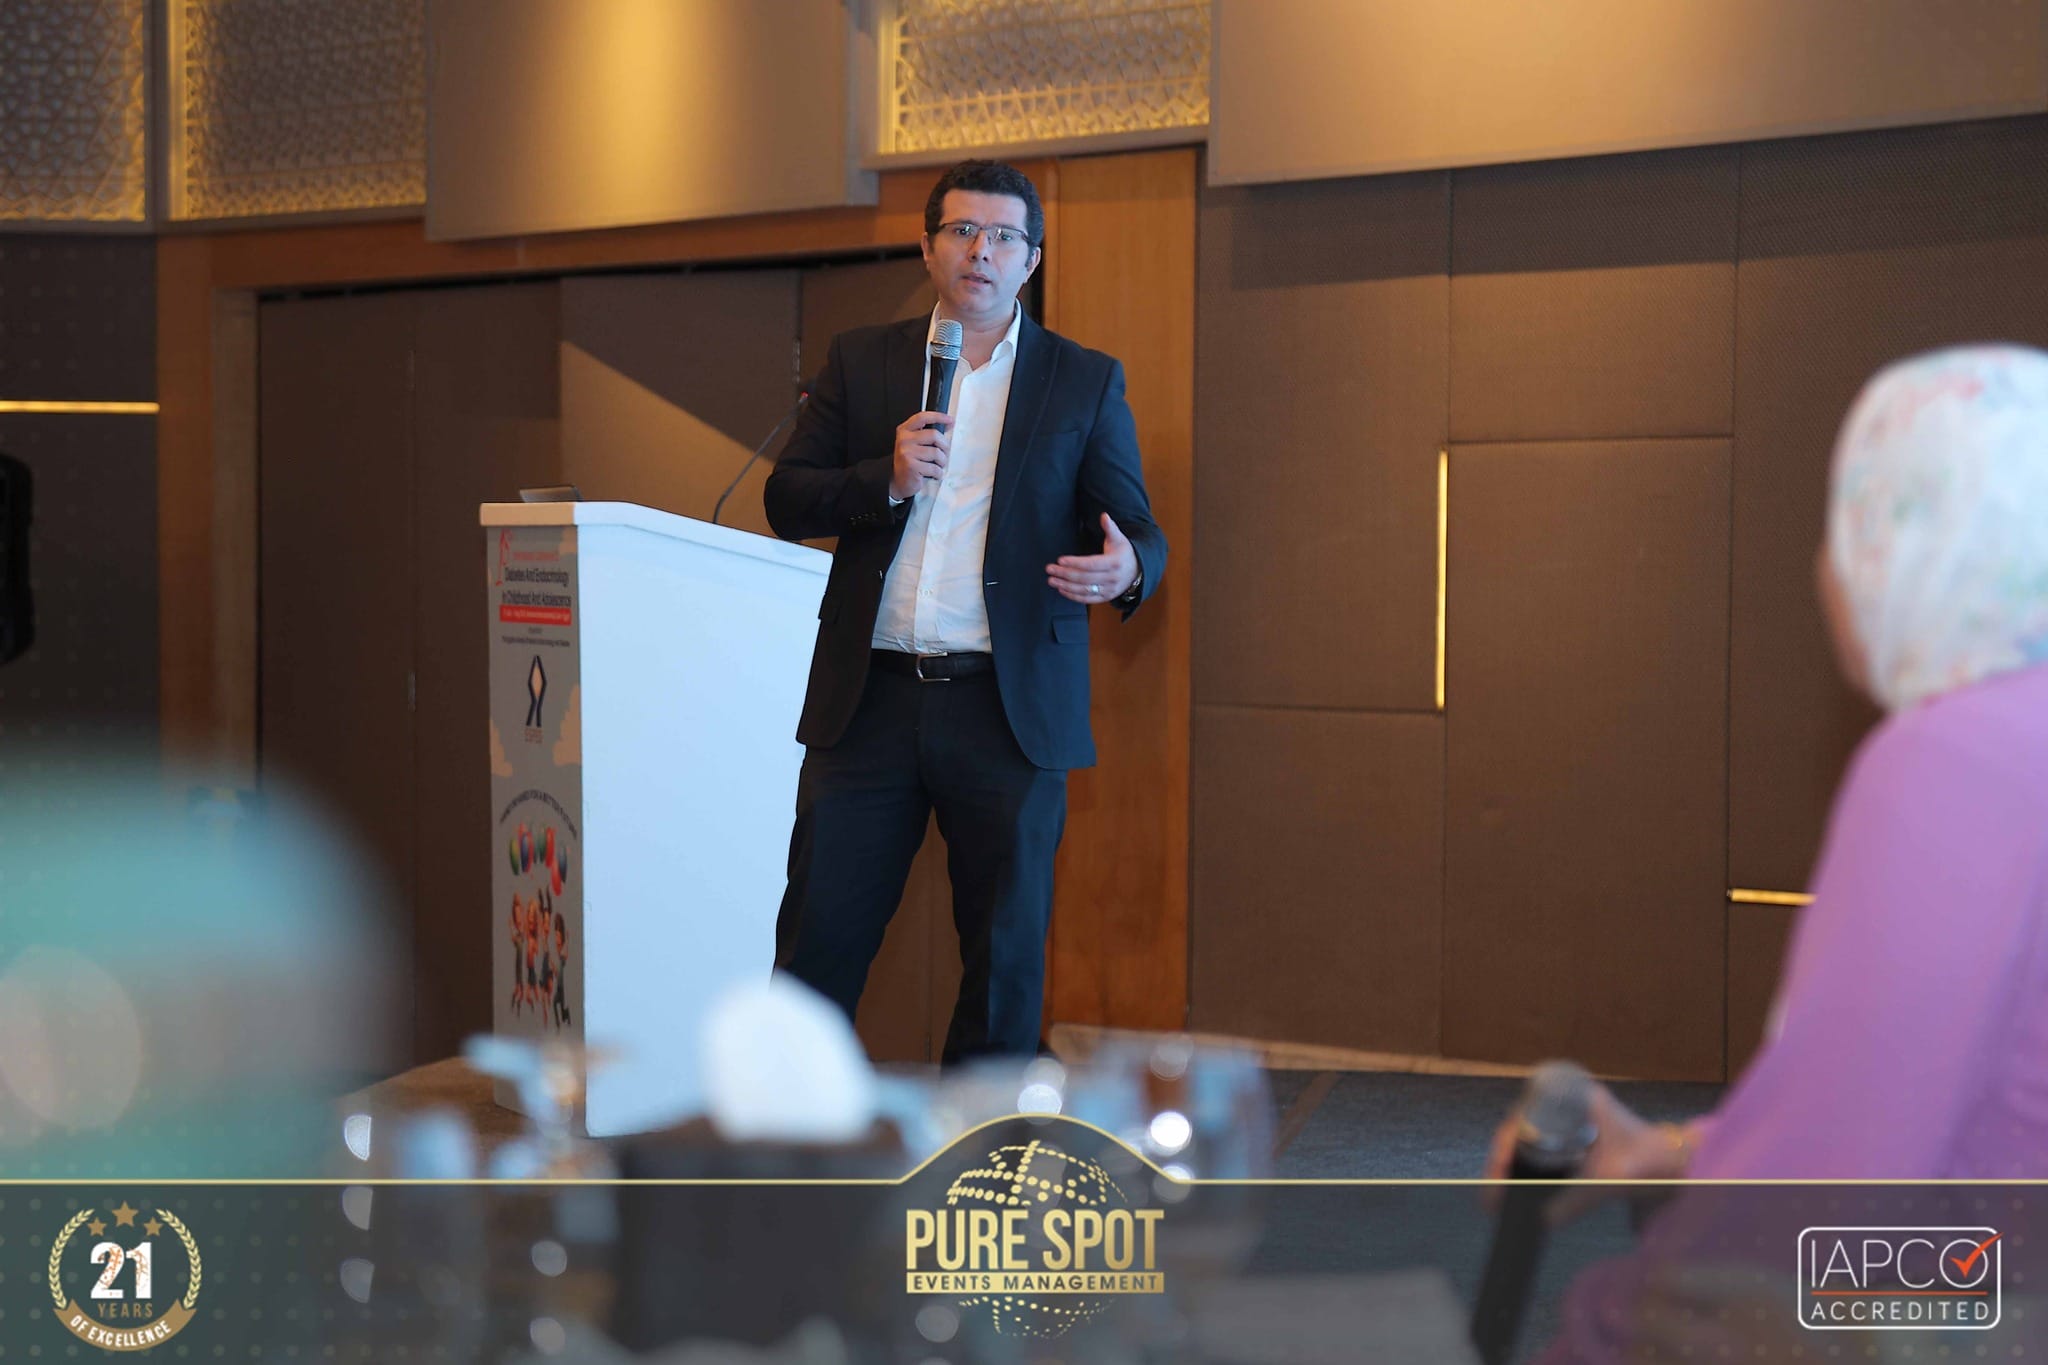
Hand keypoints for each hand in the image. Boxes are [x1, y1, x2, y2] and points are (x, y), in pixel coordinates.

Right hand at [891, 412, 950, 500]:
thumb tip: (947, 427)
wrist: (898, 482)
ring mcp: (906, 452)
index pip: (922, 417)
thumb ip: (926, 435)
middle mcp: (904, 440)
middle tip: (944, 453)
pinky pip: (934, 468)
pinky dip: (938, 473)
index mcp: (904, 431)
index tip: (950, 420)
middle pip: (934, 435)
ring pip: (936, 453)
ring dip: (942, 462)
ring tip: (937, 466)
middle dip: (945, 446)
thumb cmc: (910, 462)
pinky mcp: (911, 466)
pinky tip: (933, 474)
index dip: (938, 417)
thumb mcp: (914, 444)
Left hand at [1048, 513, 1137, 604]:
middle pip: (1084, 578)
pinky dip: (1073, 596)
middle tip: (1050, 569)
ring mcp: (1109, 590)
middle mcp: (1112, 579)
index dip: (1075, 563)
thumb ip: (1110, 528)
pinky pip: (1088, 599)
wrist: (1138, 571)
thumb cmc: (1124, 553)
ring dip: (1066, 586)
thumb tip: (1104, 515)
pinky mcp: (1106, 598)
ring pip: (1084, 590)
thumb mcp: (1119, 539)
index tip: (1060, 560)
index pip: (1091, 564)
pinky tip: (1062, 590)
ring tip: (1052, 580)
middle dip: (1065, 574)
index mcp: (1115, 563)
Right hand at [1482, 1080, 1691, 1226]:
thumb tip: (1542, 1221)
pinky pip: (1543, 1146)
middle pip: (1523, 1124)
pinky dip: (1529, 1165)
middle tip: (1493, 1187)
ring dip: (1514, 1161)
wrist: (1680, 1166)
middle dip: (1505, 1155)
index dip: (1508, 1139)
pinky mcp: (1576, 1136)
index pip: (1528, 1112)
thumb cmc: (1652, 1164)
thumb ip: (1578, 1200)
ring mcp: (1573, 1118)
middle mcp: (1572, 1102)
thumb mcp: (1612, 1181)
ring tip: (1499, 1191)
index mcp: (1579, 1098)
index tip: (1499, 1166)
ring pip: (1529, 1136)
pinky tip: (1520, 1186)